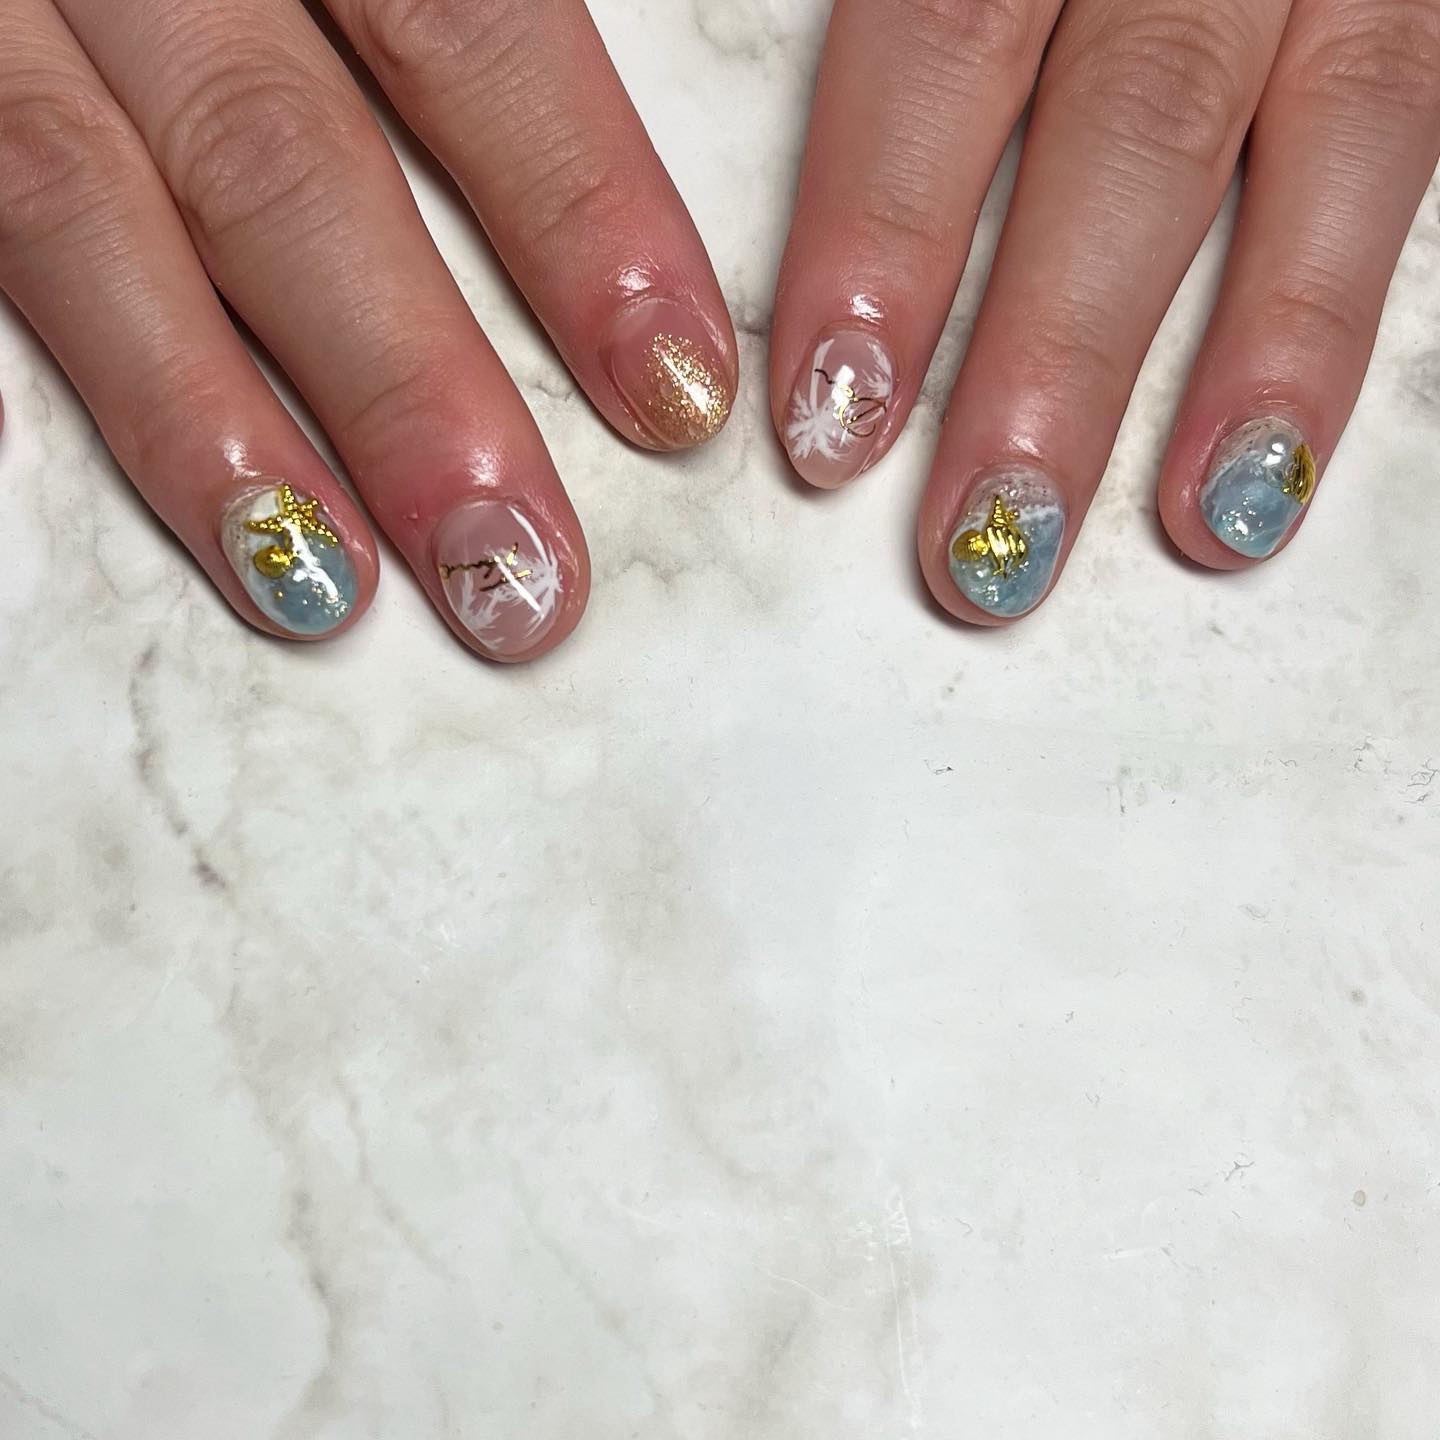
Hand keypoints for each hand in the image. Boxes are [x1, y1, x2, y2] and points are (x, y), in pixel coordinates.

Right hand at [0, 0, 735, 657]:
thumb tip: (545, 118)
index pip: (472, 28)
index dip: (583, 217)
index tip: (678, 392)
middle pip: (285, 158)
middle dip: (410, 384)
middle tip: (520, 572)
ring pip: (80, 201)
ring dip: (209, 421)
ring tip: (322, 592)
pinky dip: (19, 351)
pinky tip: (80, 467)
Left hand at [770, 0, 1439, 621]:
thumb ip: (897, 17)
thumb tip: (755, 212)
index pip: (939, 36)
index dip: (882, 235)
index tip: (828, 413)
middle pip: (1127, 116)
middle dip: (1050, 350)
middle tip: (980, 535)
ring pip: (1311, 126)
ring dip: (1248, 353)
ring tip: (1197, 525)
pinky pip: (1405, 130)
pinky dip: (1340, 301)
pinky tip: (1285, 452)